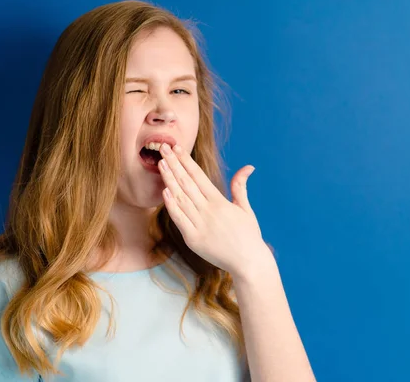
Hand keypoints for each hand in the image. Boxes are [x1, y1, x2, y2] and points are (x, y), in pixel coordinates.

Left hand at [157, 142, 273, 277]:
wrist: (249, 262)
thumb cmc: (249, 236)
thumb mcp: (245, 209)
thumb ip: (240, 187)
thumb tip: (248, 167)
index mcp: (220, 202)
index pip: (198, 176)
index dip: (186, 161)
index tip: (176, 149)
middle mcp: (209, 211)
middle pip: (186, 183)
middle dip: (174, 164)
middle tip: (163, 148)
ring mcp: (200, 225)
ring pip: (180, 198)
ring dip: (169, 180)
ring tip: (160, 164)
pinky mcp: (193, 239)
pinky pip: (179, 219)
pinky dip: (171, 205)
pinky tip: (164, 191)